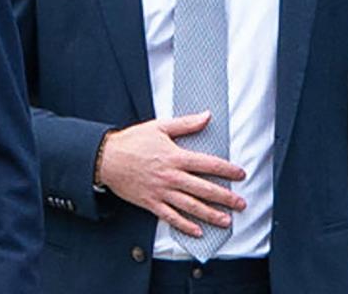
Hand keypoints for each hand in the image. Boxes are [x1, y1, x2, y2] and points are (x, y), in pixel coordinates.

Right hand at [97, 112, 246, 237]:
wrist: (106, 158)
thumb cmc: (132, 142)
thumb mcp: (159, 127)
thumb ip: (185, 124)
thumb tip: (206, 116)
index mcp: (175, 157)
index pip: (208, 164)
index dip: (227, 170)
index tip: (240, 174)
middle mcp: (171, 177)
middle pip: (204, 189)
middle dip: (226, 197)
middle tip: (241, 203)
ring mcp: (161, 192)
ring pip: (191, 206)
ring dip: (211, 214)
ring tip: (226, 220)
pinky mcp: (151, 203)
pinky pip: (171, 217)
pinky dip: (185, 226)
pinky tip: (198, 231)